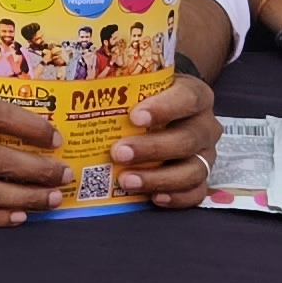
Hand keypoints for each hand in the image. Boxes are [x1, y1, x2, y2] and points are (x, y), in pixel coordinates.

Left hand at [108, 74, 221, 206]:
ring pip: (194, 169)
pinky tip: (153, 197)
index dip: (164, 108)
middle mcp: (205, 125)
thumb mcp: (139, 85)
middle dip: (152, 148)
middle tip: (118, 153)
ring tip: (126, 181)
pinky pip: (197, 191)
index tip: (134, 117)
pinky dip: (176, 197)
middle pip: (187, 139)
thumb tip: (75, 94)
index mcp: (195, 95)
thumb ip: (120, 88)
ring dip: (159, 177)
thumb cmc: (148, 96)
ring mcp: (206, 153)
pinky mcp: (203, 176)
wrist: (168, 109)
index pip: (188, 98)